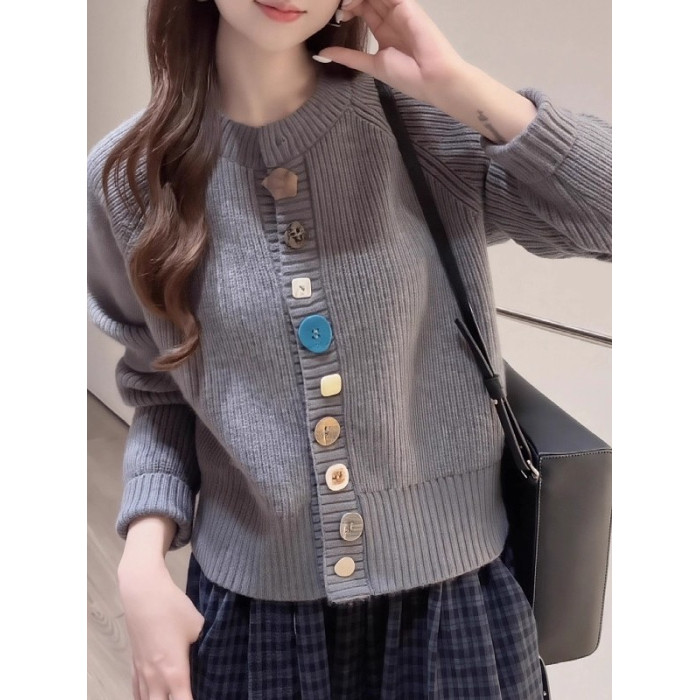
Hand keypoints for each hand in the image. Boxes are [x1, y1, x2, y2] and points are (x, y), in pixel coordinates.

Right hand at [118, 558, 203, 699]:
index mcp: (174, 672)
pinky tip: (151, 697)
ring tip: (172, 697)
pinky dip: (144, 699)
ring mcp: (142, 672)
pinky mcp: (134, 663)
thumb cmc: (173, 609)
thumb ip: (205, 645)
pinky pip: (137, 692)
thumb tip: (213, 651)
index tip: (208, 698)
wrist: (143, 593)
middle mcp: (156, 678)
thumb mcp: (198, 626)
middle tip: (187, 697)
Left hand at [318, 0, 466, 103]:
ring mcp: (399, 9)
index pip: (362, 9)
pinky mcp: (406, 5)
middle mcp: (391, 17)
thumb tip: (323, 54)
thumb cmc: (406, 75)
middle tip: (336, 7)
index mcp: (384, 31)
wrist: (432, 78)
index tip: (336, 17)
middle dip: (349, 0)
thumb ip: (349, 56)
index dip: (347, 8)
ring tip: (344, 3)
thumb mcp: (372, 65)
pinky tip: (354, 1)